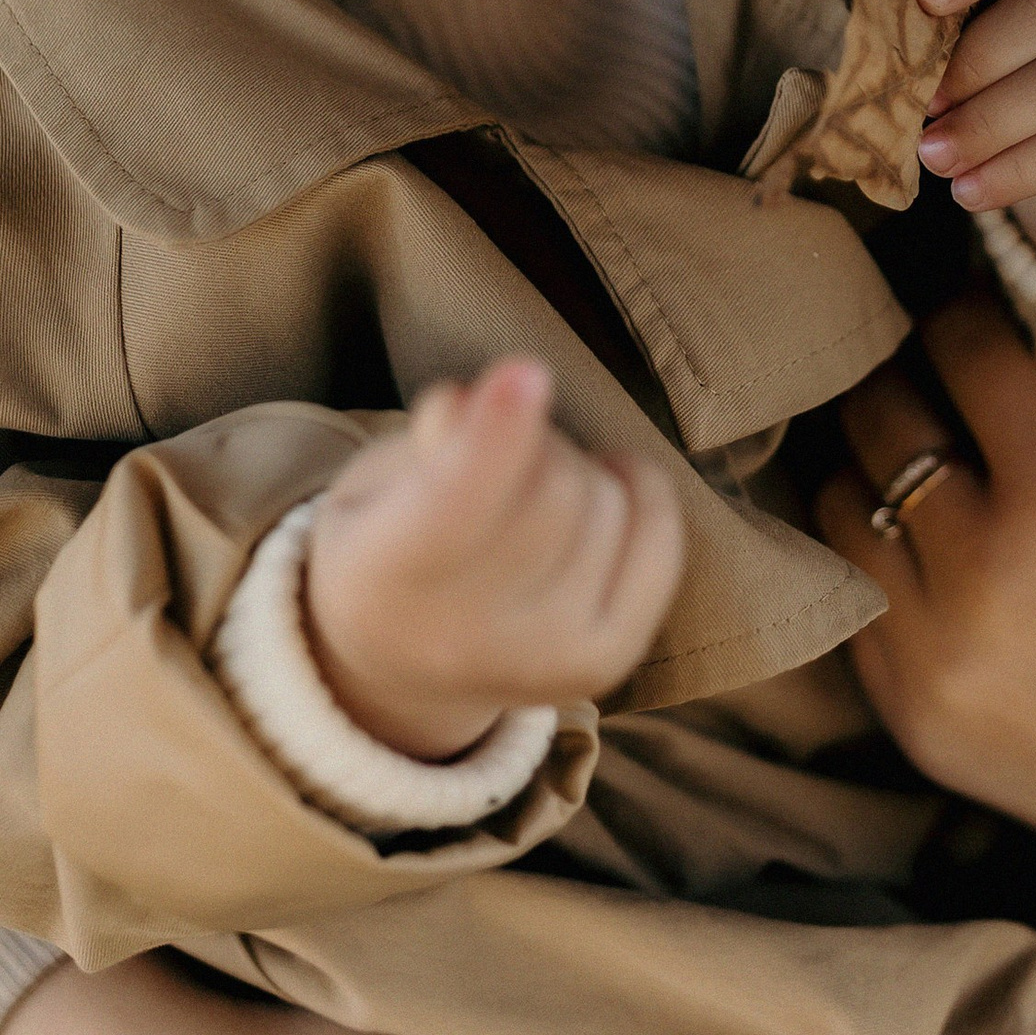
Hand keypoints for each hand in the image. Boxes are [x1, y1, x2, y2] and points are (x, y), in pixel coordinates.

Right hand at [306, 362, 683, 760]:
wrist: (399, 665)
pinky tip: (608, 485)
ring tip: (536, 492)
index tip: (526, 369)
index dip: (498, 432)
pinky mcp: (603, 663)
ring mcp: (542, 661)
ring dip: (582, 474)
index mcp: (381, 579)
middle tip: (510, 452)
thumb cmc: (386, 544)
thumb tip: (499, 394)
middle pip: (554, 489)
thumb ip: (434, 439)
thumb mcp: (375, 482)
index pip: (457, 500)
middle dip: (540, 444)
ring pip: (609, 508)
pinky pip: (660, 547)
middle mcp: (462, 638)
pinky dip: (645, 497)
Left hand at [821, 290, 1035, 1012]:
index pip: (959, 349)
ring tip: (909, 451)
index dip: (960, 310)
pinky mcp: (909, 716)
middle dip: (900, 375)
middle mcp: (985, 568)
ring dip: (866, 465)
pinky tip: (915, 541)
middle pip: (877, 414)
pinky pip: (851, 599)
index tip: (969, 304)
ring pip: (837, 502)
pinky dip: (872, 558)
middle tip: (927, 369)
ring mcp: (934, 651)